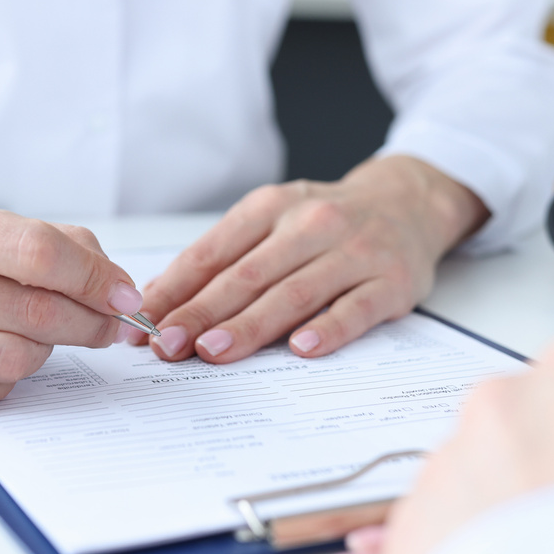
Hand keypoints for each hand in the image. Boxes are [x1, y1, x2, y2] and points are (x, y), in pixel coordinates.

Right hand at [0, 192, 143, 411]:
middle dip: (88, 321)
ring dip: (44, 351)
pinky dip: (2, 378)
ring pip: (12, 360)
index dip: (96, 278)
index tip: (124, 295)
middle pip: (32, 313)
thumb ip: (38, 240)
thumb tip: (111, 282)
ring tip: (40, 334)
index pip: (37, 254)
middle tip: (108, 324)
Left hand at [129, 155, 485, 363]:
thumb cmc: (327, 221)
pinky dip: (328, 329)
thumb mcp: (272, 220)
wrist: (409, 202)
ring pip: (295, 292)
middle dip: (202, 313)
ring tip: (213, 351)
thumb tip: (164, 299)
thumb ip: (223, 258)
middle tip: (167, 346)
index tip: (143, 322)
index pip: (213, 252)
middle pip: (248, 275)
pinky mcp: (392, 282)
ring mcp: (355, 252)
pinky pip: (355, 309)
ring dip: (250, 325)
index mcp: (271, 207)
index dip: (175, 289)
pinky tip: (301, 349)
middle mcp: (311, 224)